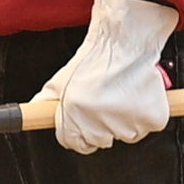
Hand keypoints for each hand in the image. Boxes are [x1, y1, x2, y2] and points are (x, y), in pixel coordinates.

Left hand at [40, 0, 180, 150]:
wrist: (126, 40)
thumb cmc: (95, 57)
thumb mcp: (60, 79)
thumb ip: (45, 101)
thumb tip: (32, 114)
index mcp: (74, 117)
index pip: (76, 144)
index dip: (82, 131)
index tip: (88, 119)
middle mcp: (99, 124)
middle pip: (101, 140)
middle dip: (103, 123)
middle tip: (107, 98)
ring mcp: (127, 124)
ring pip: (127, 134)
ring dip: (126, 119)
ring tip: (123, 93)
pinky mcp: (150, 119)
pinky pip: (148, 125)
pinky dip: (147, 113)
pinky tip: (138, 94)